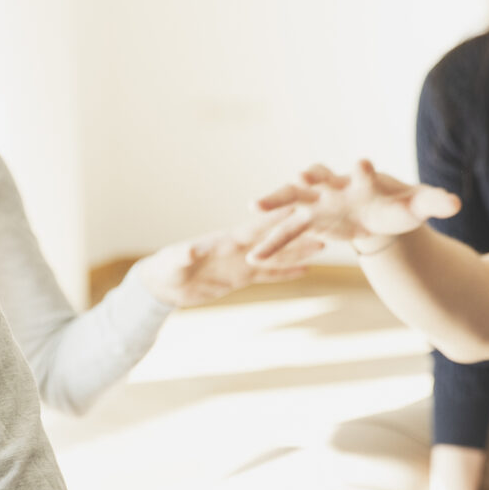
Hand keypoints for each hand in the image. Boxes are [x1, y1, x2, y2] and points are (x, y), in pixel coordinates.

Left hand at [139, 208, 326, 305]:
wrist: (164, 282)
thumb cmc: (167, 268)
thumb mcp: (175, 261)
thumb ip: (186, 254)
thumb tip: (193, 249)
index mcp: (225, 241)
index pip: (254, 228)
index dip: (274, 219)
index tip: (296, 207)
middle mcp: (238, 248)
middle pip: (273, 238)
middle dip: (298, 232)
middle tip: (324, 224)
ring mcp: (241, 262)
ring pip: (276, 256)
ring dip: (299, 250)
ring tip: (324, 245)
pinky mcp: (240, 277)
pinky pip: (268, 275)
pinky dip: (286, 272)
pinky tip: (306, 270)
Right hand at [248, 159, 459, 255]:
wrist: (376, 212)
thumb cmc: (396, 206)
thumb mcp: (416, 206)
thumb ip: (433, 202)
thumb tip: (455, 203)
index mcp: (363, 183)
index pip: (363, 173)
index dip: (362, 170)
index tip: (364, 163)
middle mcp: (335, 187)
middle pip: (318, 177)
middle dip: (309, 177)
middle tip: (301, 176)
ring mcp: (317, 204)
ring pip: (292, 200)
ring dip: (275, 201)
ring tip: (254, 206)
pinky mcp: (307, 221)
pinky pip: (284, 233)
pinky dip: (270, 246)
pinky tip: (254, 260)